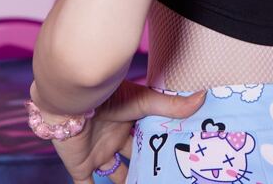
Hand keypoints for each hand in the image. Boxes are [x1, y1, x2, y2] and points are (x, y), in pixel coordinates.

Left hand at [50, 79, 206, 182]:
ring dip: (126, 183)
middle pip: (134, 157)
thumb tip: (202, 96)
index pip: (148, 136)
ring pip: (115, 174)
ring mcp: (99, 153)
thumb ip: (170, 105)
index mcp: (130, 121)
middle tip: (164, 176)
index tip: (177, 157)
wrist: (70, 103)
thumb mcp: (143, 101)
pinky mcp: (81, 167)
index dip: (160, 146)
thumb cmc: (107, 96)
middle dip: (146, 167)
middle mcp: (115, 137)